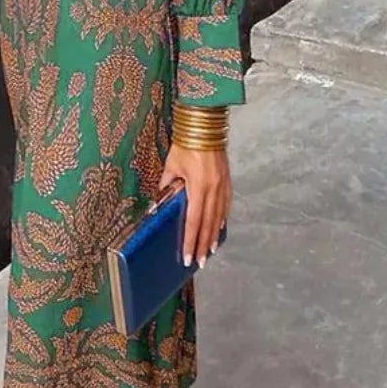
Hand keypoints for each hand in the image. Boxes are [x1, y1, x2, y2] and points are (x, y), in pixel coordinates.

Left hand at [159, 143, 229, 267]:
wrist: (206, 125)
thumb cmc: (186, 145)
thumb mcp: (171, 167)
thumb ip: (167, 187)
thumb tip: (159, 204)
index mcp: (198, 187)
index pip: (193, 221)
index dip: (190, 240)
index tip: (187, 256)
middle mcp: (214, 188)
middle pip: (208, 223)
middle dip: (203, 245)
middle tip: (199, 262)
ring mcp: (223, 184)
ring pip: (219, 216)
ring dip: (214, 235)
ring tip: (210, 252)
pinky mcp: (227, 180)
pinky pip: (225, 205)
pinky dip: (222, 219)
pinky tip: (219, 229)